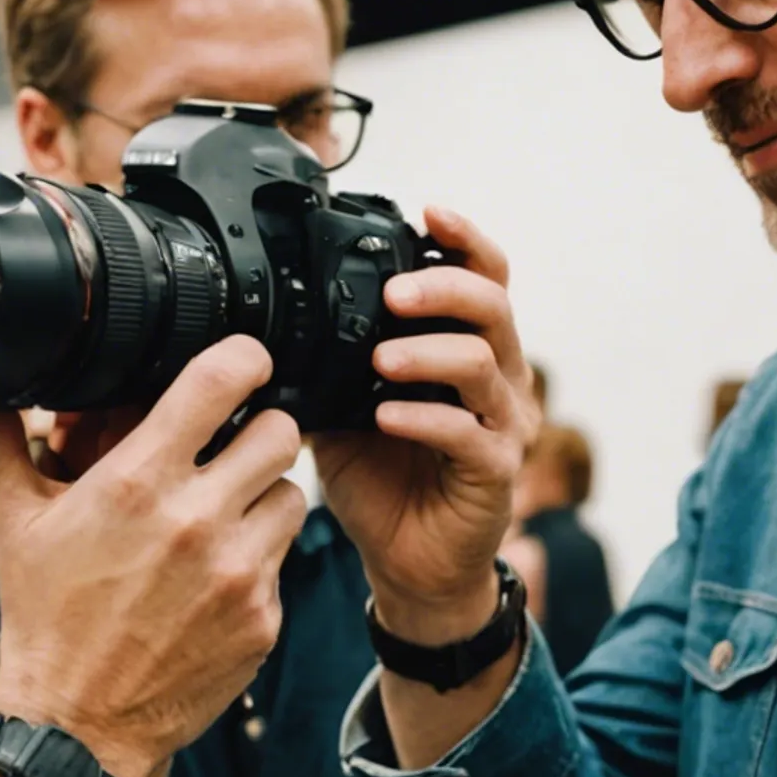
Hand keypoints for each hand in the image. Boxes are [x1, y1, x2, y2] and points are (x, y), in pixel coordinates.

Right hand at [0, 336, 309, 776]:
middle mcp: (196, 520)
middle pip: (280, 431)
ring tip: (222, 516)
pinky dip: (256, 561)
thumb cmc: (44, 616)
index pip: (223, 380)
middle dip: (258, 431)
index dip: (243, 358)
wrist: (74, 722)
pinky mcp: (262, 620)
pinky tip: (213, 579)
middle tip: (232, 447)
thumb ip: (0, 441)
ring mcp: (238, 573)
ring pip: (292, 494)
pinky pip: (282, 562)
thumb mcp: (16, 521)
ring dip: (263, 497)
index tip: (242, 362)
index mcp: (137, 481)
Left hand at [313, 207, 536, 643]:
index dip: (464, 239)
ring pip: (483, 365)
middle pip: (493, 306)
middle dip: (440, 288)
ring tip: (379, 357)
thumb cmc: (381, 479)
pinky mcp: (495, 472)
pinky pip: (467, 433)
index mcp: (469, 349)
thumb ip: (331, 360)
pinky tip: (385, 415)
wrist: (407, 563)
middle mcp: (499, 379)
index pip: (485, 277)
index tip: (428, 212)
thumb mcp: (343, 405)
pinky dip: (423, 418)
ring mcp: (503, 426)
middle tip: (391, 294)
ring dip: (426, 352)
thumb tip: (273, 318)